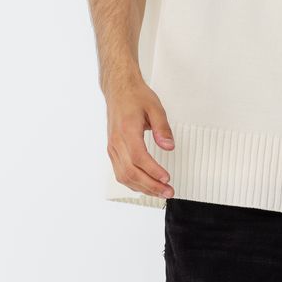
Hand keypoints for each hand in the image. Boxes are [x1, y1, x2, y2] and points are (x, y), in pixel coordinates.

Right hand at [105, 76, 175, 197]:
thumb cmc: (135, 96)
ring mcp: (112, 147)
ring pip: (123, 176)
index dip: (153, 171)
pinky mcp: (112, 150)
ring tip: (159, 192)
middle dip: (150, 185)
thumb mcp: (155, 107)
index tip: (166, 179)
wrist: (119, 89)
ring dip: (142, 187)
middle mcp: (117, 142)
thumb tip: (169, 146)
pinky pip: (119, 172)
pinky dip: (132, 182)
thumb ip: (162, 128)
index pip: (139, 158)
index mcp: (127, 130)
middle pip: (131, 172)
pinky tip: (144, 185)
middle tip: (167, 191)